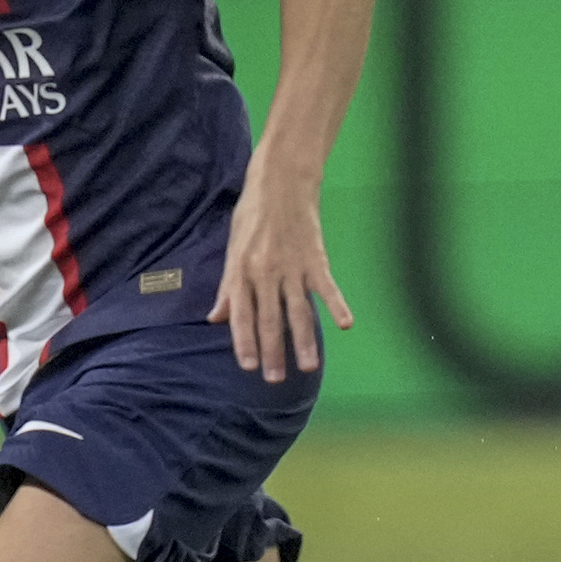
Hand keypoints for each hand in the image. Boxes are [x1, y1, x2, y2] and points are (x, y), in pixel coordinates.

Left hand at [206, 155, 352, 381]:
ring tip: (307, 367)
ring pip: (298, 311)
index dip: (245, 342)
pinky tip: (345, 325)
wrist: (281, 182)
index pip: (242, 316)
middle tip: (275, 379)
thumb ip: (227, 288)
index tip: (248, 367)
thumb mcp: (231, 249)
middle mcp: (265, 273)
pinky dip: (337, 306)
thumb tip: (215, 318)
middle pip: (270, 319)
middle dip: (272, 352)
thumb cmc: (252, 216)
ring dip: (304, 341)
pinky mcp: (315, 258)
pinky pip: (327, 287)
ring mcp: (291, 267)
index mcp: (241, 272)